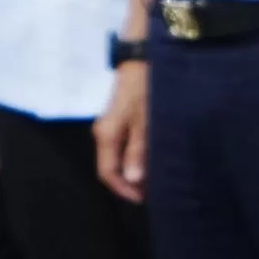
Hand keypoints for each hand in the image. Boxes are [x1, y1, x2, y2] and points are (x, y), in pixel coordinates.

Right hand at [95, 58, 146, 200]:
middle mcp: (104, 133)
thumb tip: (133, 179)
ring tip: (153, 177)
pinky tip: (150, 157)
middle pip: (112, 166)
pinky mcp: (120, 119)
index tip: (142, 198)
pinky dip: (135, 155)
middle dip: (129, 182)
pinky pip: (124, 145)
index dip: (123, 189)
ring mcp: (111, 126)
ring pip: (118, 156)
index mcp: (106, 135)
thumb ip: (138, 150)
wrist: (140, 59)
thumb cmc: (143, 89)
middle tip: (151, 191)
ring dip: (134, 169)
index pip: (107, 173)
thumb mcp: (144, 121)